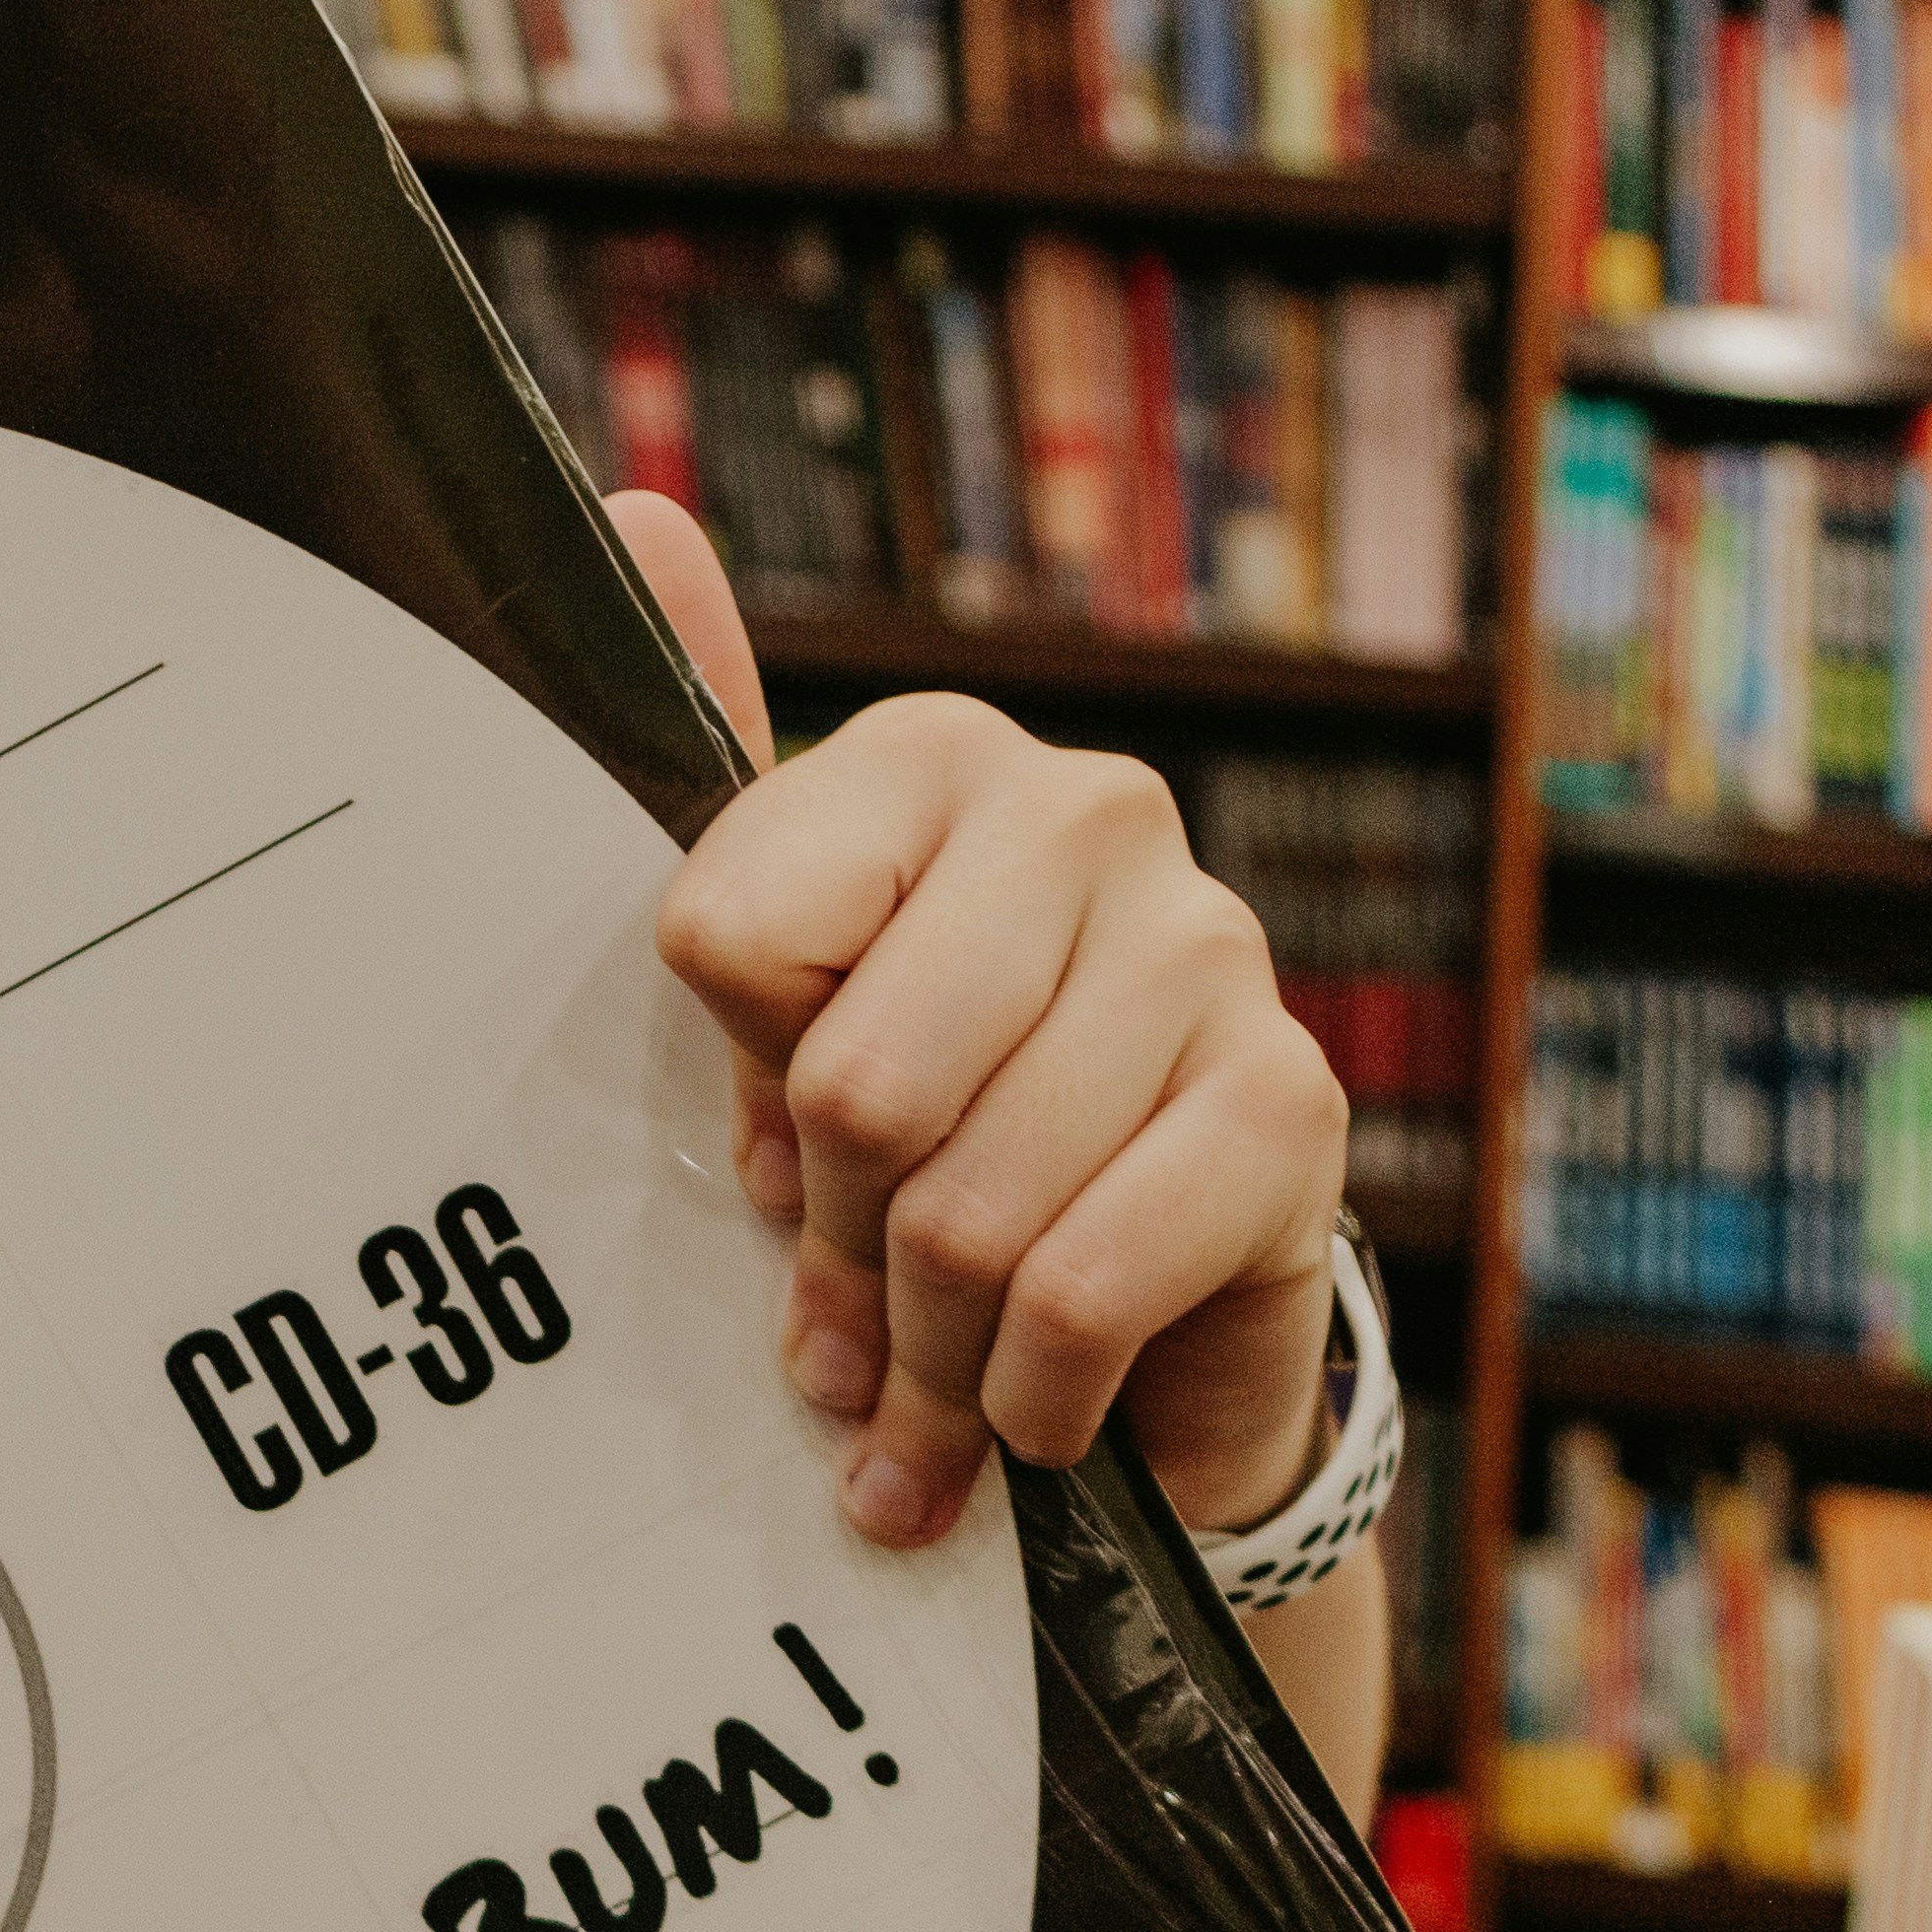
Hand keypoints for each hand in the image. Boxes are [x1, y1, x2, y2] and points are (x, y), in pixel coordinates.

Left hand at [603, 493, 1346, 1551]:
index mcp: (921, 759)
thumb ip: (697, 778)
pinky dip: (1031, 1397)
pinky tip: (1032, 1414)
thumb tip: (636, 517)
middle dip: (833, 1250)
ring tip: (924, 1394)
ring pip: (964, 1207)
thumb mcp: (766, 1006)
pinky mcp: (1294, 1104)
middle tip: (843, 1319)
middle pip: (851, 1090)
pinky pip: (1081, 1283)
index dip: (740, 1089)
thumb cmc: (918, 1144)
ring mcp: (1209, 947)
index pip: (731, 941)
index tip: (766, 1142)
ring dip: (926, 1358)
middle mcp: (1082, 813)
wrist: (1139, 1329)